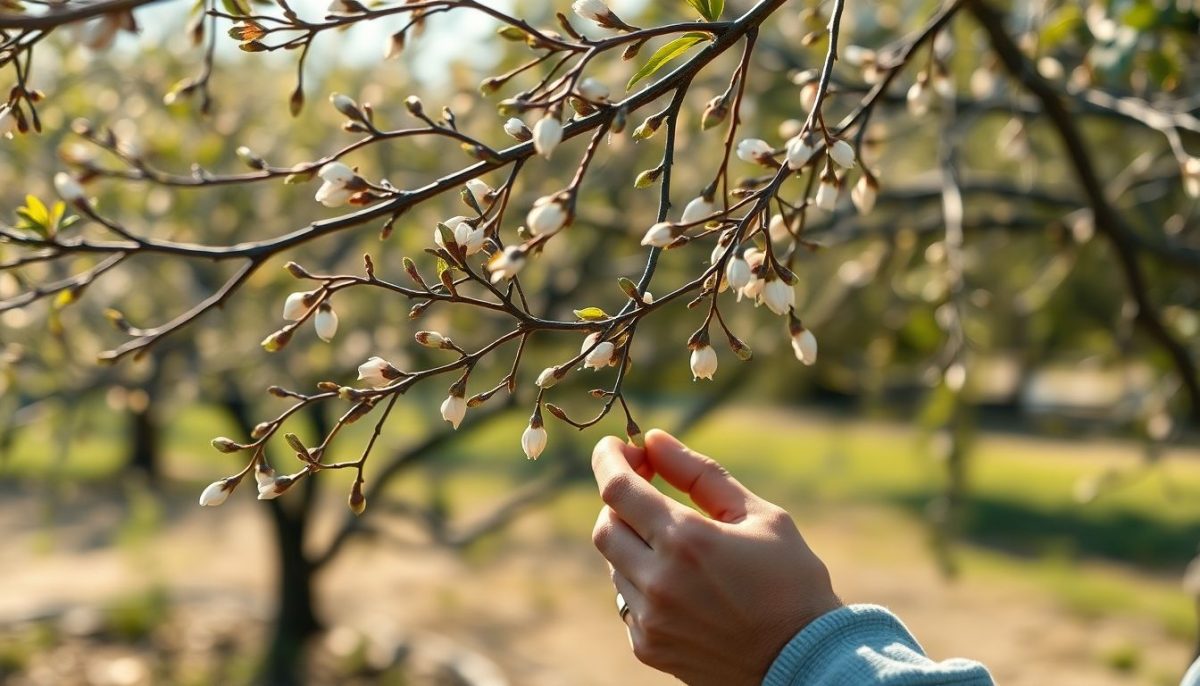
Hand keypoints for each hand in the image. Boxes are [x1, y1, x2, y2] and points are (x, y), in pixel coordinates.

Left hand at [591, 429, 841, 685]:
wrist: (804, 660)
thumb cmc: (791, 581)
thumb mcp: (758, 515)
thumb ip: (699, 473)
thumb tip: (654, 439)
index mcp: (687, 540)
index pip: (617, 489)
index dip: (608, 459)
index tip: (615, 446)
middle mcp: (659, 581)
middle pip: (605, 526)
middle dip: (619, 500)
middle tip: (646, 487)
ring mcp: (650, 619)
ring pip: (614, 565)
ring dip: (633, 542)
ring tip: (678, 543)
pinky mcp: (649, 647)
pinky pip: (627, 600)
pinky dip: (642, 581)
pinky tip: (681, 583)